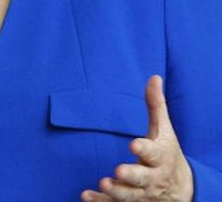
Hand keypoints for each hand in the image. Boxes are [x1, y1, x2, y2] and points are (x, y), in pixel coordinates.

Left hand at [80, 76, 192, 201]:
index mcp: (160, 157)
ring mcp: (141, 193)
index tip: (134, 143)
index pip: (154, 153)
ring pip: (129, 195)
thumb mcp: (164, 131)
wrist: (180, 190)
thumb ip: (156, 106)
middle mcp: (151, 178)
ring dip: (117, 191)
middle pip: (142, 178)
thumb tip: (154, 76)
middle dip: (131, 175)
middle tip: (118, 170)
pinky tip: (86, 196)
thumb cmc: (166, 154)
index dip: (145, 149)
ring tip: (104, 183)